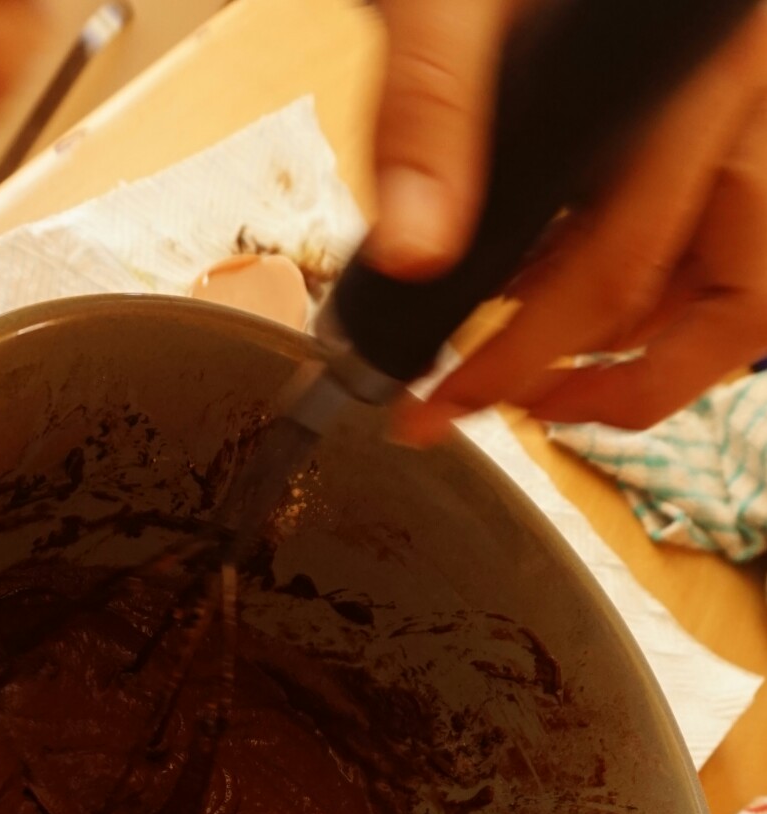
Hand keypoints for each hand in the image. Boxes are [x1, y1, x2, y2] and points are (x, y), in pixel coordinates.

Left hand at [373, 0, 766, 437]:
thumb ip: (428, 103)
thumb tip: (413, 250)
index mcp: (688, 71)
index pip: (617, 271)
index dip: (519, 364)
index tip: (436, 408)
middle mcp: (746, 95)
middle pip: (741, 300)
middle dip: (627, 386)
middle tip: (523, 410)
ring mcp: (748, 101)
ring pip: (745, 279)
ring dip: (652, 346)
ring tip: (542, 365)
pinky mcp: (720, 99)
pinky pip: (726, 231)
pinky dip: (654, 282)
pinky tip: (564, 278)